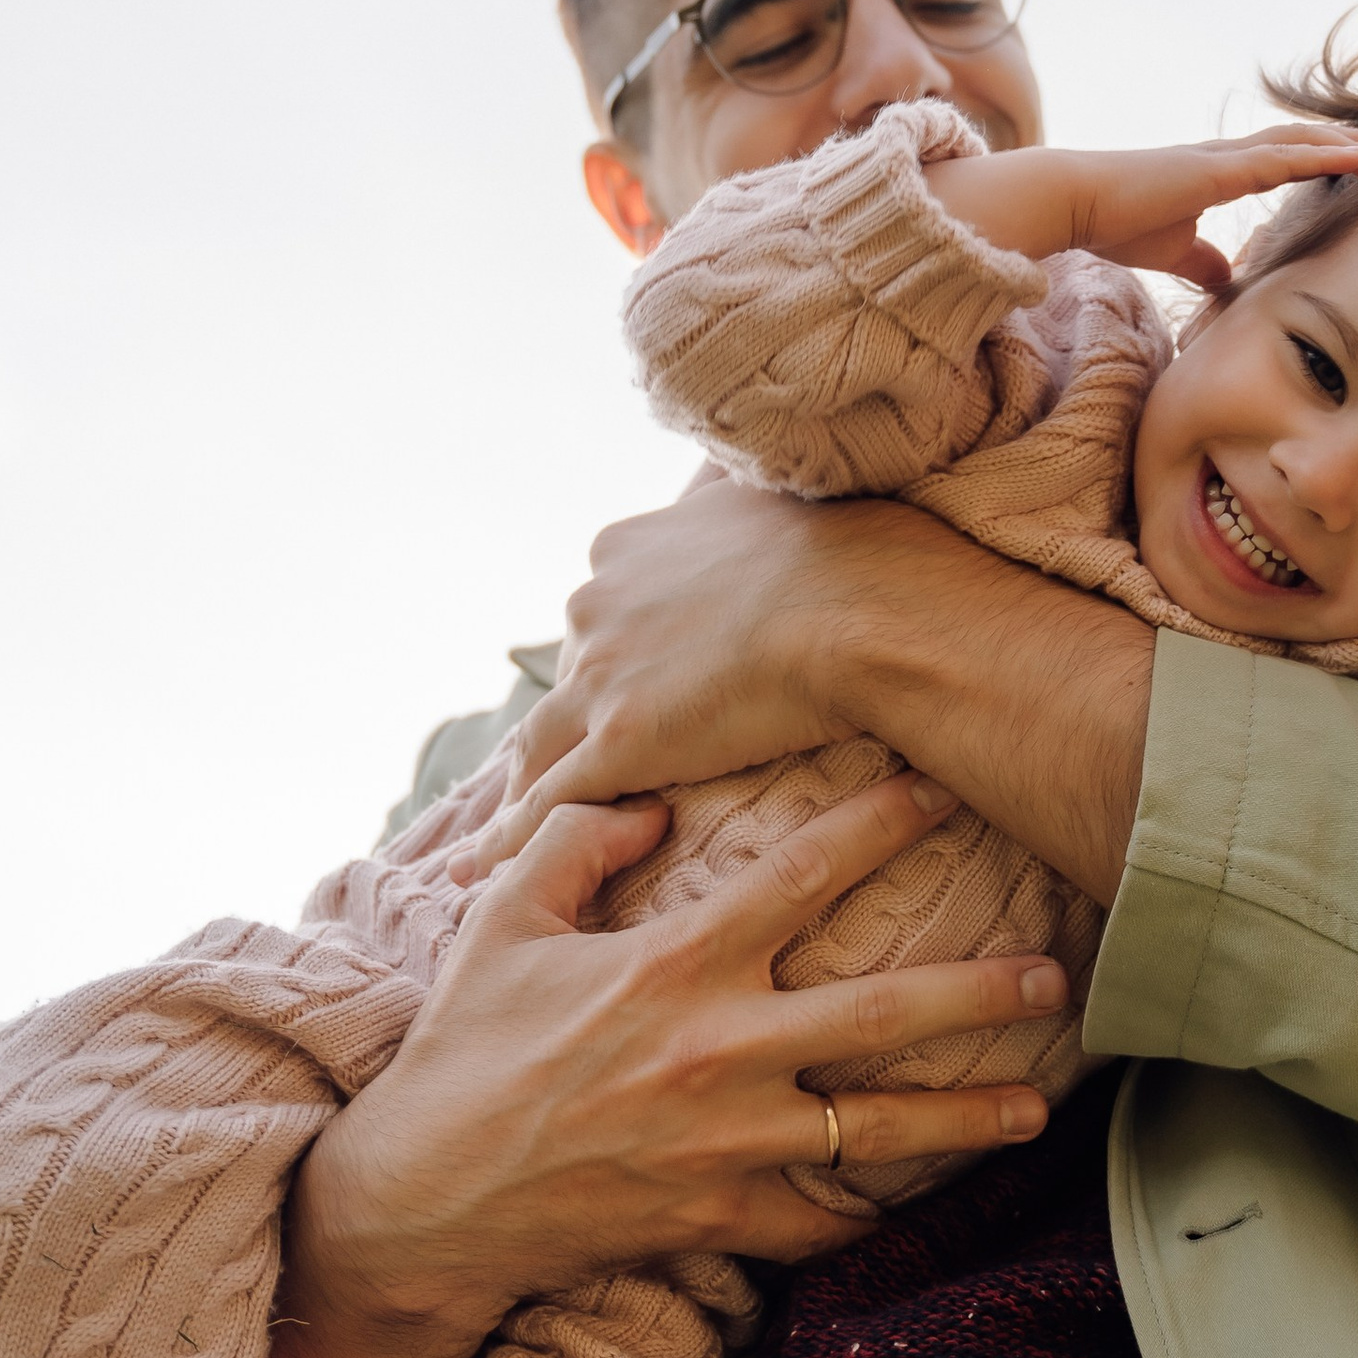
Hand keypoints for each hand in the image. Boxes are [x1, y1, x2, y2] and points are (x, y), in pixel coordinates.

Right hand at [255, 770, 1063, 1357]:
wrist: (425, 1200)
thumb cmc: (465, 1050)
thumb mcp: (504, 921)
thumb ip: (580, 846)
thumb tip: (654, 804)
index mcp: (673, 966)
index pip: (802, 877)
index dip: (882, 825)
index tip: (948, 788)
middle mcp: (718, 1052)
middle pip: (882, 1014)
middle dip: (978, 992)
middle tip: (1056, 975)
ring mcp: (727, 1144)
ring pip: (878, 1131)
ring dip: (966, 1118)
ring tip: (1037, 1107)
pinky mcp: (719, 1217)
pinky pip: (818, 1221)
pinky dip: (869, 1214)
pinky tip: (924, 1202)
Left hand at [469, 474, 915, 874]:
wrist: (865, 607)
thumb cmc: (847, 553)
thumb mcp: (772, 497)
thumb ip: (736, 500)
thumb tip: (744, 487)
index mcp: (627, 546)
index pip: (602, 610)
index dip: (614, 649)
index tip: (627, 677)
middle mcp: (596, 603)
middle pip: (569, 672)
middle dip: (580, 712)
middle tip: (596, 754)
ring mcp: (600, 676)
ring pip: (542, 742)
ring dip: (529, 782)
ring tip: (516, 825)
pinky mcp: (621, 743)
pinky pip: (552, 801)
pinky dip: (517, 838)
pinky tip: (492, 870)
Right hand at [929, 122, 1357, 288]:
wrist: (1075, 202)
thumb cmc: (1114, 222)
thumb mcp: (1173, 251)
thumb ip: (1203, 262)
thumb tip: (1226, 283)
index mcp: (1218, 171)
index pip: (1284, 158)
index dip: (1323, 159)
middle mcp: (1228, 156)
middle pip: (1303, 142)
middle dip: (1349, 146)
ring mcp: (1227, 157)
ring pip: (1305, 143)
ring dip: (1352, 147)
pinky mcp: (1222, 168)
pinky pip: (1289, 158)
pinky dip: (1330, 157)